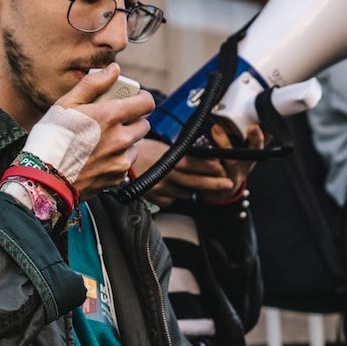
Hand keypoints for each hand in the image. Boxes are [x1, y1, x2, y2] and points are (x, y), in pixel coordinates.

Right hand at [46, 64, 153, 199]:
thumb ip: (93, 84)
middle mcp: (121, 138)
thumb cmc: (51, 139)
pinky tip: (98, 159)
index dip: (142, 98)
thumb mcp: (65, 104)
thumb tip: (114, 70)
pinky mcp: (117, 177)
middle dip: (133, 120)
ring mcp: (121, 160)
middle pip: (143, 124)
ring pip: (135, 145)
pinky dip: (117, 160)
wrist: (44, 179)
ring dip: (125, 142)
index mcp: (110, 116)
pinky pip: (125, 164)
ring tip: (103, 142)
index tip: (135, 99)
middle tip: (114, 121)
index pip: (146, 103)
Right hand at [131, 123, 263, 207]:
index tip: (220, 167)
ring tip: (199, 183)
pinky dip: (176, 195)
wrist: (118, 164)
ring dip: (193, 188)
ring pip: (185, 193)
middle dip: (213, 183)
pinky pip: (172, 200)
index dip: (207, 166)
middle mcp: (165, 175)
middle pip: (193, 181)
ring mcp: (160, 188)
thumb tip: (200, 155)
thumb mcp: (159, 146)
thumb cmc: (139, 152)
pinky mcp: (155, 198)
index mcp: (167, 159)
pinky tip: (175, 188)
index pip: (192, 163)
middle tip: (228, 184)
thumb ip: (178, 153)